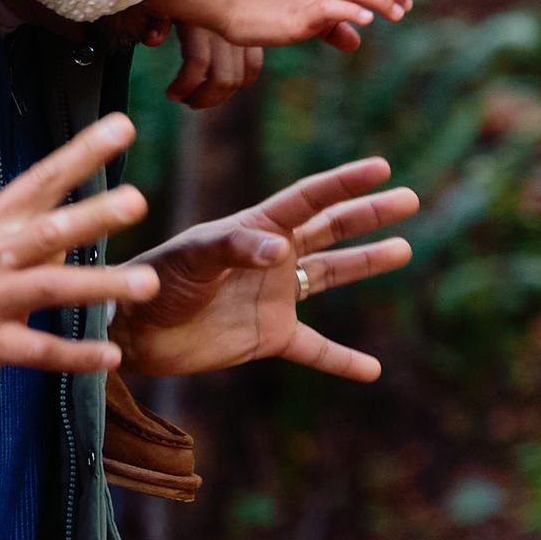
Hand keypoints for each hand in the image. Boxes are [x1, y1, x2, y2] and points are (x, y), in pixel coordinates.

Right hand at [0, 112, 161, 382]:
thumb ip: (5, 229)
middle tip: (138, 200)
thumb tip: (56, 233)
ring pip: (55, 289)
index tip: (123, 127)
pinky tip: (110, 358)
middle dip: (96, 215)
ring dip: (103, 287)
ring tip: (147, 284)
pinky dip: (75, 357)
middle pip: (53, 230)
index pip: (43, 177)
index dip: (84, 152)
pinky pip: (39, 351)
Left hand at [113, 156, 427, 391]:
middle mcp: (272, 257)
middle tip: (409, 199)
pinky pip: (316, 348)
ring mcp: (274, 296)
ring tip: (404, 250)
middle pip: (330, 229)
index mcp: (256, 227)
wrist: (131, 332)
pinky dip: (343, 360)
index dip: (346, 183)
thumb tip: (283, 251)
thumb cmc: (155, 281)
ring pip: (331, 275)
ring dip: (366, 263)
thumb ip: (236, 248)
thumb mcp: (192, 256)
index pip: (309, 199)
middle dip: (369, 213)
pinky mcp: (270, 337)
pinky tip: (372, 370)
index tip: (382, 168)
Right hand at [152, 0, 408, 57]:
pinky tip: (365, 22)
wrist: (226, 5)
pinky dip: (352, 12)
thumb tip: (356, 42)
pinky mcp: (297, 14)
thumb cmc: (263, 12)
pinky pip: (330, 7)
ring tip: (395, 16)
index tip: (403, 3)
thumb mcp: (304, 19)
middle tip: (403, 11)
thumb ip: (332, 28)